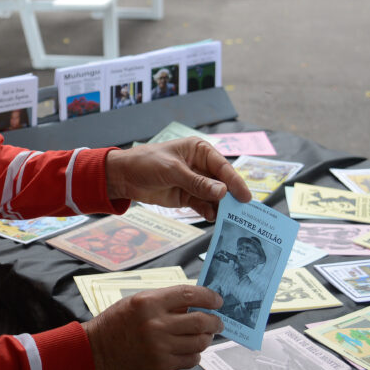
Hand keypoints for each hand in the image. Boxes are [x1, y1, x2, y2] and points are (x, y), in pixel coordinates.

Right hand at [83, 285, 223, 369]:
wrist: (98, 349)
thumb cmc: (118, 320)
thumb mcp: (138, 300)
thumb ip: (166, 300)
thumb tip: (196, 301)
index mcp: (148, 303)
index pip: (189, 295)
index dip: (209, 297)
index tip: (218, 300)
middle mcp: (155, 325)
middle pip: (200, 321)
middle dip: (215, 321)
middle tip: (217, 321)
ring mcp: (159, 348)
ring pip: (199, 343)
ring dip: (206, 338)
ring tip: (203, 335)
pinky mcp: (161, 366)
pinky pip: (191, 360)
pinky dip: (195, 353)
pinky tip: (189, 348)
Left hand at [105, 138, 250, 220]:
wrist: (124, 176)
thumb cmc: (146, 163)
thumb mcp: (172, 171)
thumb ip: (197, 183)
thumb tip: (222, 192)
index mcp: (199, 150)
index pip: (222, 166)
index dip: (235, 182)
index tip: (245, 197)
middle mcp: (201, 166)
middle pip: (222, 182)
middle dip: (231, 196)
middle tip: (242, 212)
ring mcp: (195, 182)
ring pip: (214, 196)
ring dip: (221, 206)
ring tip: (229, 218)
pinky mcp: (187, 196)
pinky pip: (203, 205)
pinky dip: (209, 211)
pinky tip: (213, 218)